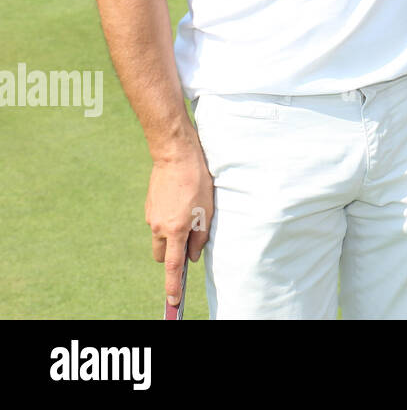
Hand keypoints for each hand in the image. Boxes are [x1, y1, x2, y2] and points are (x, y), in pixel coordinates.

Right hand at [146, 148, 213, 306]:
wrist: (175, 156)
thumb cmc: (197, 181)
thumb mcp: (207, 209)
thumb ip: (200, 236)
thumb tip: (193, 256)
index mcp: (176, 229)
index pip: (173, 265)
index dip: (173, 285)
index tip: (173, 300)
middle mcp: (159, 227)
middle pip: (162, 255)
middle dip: (172, 254)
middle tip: (190, 240)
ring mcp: (151, 217)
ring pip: (160, 237)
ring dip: (172, 235)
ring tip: (190, 213)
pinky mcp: (149, 207)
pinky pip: (158, 222)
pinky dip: (168, 221)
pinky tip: (181, 202)